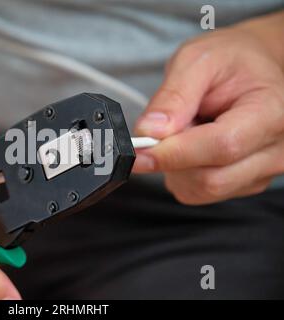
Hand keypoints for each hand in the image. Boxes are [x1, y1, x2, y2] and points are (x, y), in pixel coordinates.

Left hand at [134, 12, 283, 204]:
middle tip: (165, 128)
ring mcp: (262, 170)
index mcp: (270, 112)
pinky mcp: (246, 183)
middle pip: (211, 178)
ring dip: (176, 167)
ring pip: (202, 189)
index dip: (174, 153)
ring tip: (185, 131)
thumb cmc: (231, 60)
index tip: (140, 151)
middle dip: (172, 159)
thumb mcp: (197, 60)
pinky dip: (183, 174)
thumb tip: (149, 132)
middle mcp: (275, 149)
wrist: (252, 69)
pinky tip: (192, 146)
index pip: (221, 147)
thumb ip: (173, 96)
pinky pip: (201, 192)